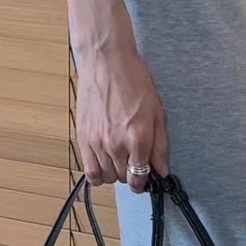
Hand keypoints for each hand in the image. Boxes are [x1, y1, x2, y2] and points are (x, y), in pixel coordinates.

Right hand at [75, 43, 169, 193]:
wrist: (106, 62)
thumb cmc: (134, 82)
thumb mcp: (157, 113)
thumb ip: (160, 146)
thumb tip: (162, 171)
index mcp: (138, 139)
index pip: (139, 178)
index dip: (143, 183)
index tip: (145, 179)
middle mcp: (116, 145)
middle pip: (122, 179)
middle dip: (130, 175)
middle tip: (133, 162)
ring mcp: (97, 143)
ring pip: (106, 177)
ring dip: (114, 173)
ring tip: (119, 160)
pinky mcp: (83, 138)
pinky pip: (89, 171)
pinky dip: (97, 174)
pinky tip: (103, 164)